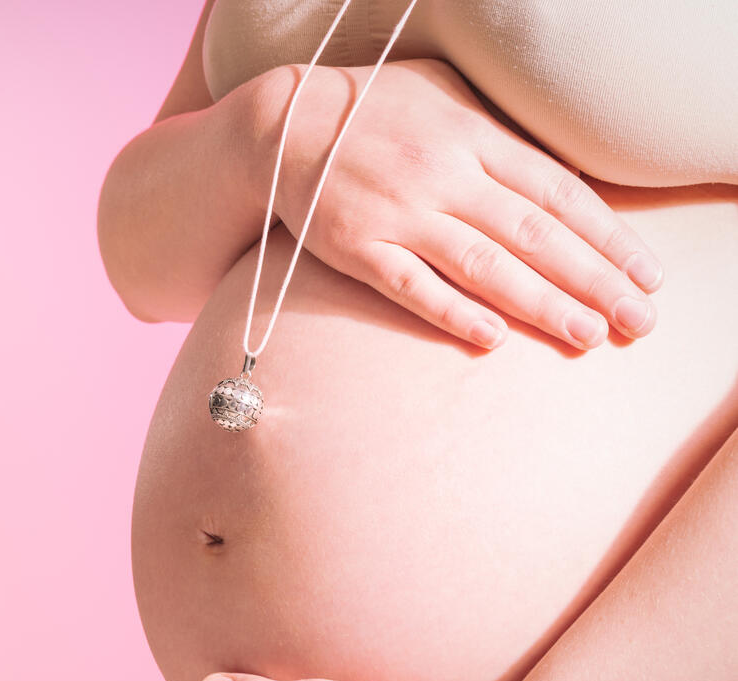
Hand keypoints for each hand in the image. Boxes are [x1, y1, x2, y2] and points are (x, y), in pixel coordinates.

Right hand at [239, 58, 662, 349]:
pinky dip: (453, 311)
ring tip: (586, 335)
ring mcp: (398, 214)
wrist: (283, 126)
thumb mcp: (446, 94)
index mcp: (472, 135)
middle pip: (533, 235)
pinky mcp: (356, 247)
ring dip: (539, 304)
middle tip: (636, 322)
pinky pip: (411, 286)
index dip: (608, 236)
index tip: (645, 276)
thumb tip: (567, 175)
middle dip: (592, 281)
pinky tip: (494, 338)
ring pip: (482, 265)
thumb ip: (503, 133)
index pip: (559, 192)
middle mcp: (442, 174)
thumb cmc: (374, 110)